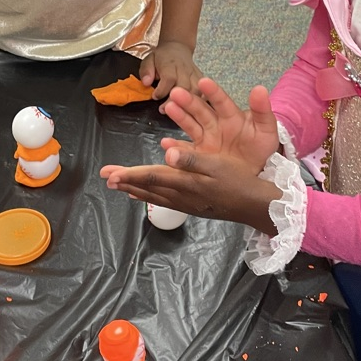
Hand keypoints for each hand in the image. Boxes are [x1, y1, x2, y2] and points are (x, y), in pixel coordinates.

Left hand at [100, 78, 280, 231]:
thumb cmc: (238, 179)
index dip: (130, 174)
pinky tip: (143, 196)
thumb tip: (167, 154)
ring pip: (153, 196)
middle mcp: (182, 196)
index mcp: (186, 182)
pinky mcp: (192, 206)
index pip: (152, 177)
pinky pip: (163, 201)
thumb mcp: (217, 164)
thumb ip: (191, 159)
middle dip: (126, 181)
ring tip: (118, 185)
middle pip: (148, 188)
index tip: (111, 174)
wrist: (255, 204)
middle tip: (105, 177)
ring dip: (134, 189)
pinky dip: (148, 196)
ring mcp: (186, 204)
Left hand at [139, 40, 202, 108]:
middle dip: (174, 101)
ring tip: (177, 112)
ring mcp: (194, 74)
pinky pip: (203, 91)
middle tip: (164, 110)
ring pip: (196, 90)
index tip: (154, 97)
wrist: (177, 47)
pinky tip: (191, 109)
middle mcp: (184, 69)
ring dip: (187, 103)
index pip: (169, 78)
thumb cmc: (162, 57)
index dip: (162, 90)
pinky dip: (199, 101)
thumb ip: (146, 71)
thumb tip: (146, 83)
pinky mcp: (200, 78)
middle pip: (184, 86)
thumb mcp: (149, 59)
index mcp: (170, 65)